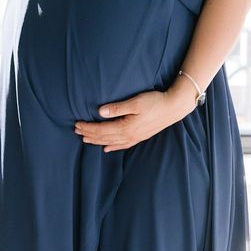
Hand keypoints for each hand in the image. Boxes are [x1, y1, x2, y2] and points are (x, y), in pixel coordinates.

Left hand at [74, 88, 191, 152]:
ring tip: (86, 139)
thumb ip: (117, 108)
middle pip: (104, 137)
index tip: (77, 124)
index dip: (88, 128)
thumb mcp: (135, 102)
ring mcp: (135, 138)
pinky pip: (122, 145)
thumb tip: (100, 112)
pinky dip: (112, 147)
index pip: (101, 130)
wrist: (174, 107)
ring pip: (111, 142)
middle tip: (76, 131)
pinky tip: (106, 148)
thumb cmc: (155, 102)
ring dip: (97, 141)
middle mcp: (129, 136)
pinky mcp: (140, 137)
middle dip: (89, 134)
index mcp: (126, 127)